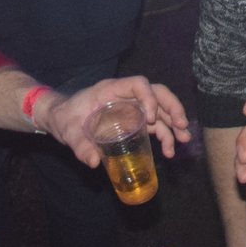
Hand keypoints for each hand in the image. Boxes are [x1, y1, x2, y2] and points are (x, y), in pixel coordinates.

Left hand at [43, 76, 191, 167]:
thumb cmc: (65, 118)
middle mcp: (126, 96)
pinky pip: (155, 124)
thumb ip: (80, 146)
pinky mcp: (134, 121)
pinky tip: (169, 150)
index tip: (151, 118)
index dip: (149, 98)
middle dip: (172, 108)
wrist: (62, 119)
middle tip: (182, 126)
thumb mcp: (68, 131)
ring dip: (174, 122)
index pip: (138, 84)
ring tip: (183, 139)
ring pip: (160, 109)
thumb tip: (94, 163)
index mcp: (111, 90)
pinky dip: (165, 135)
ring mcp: (132, 108)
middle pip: (157, 93)